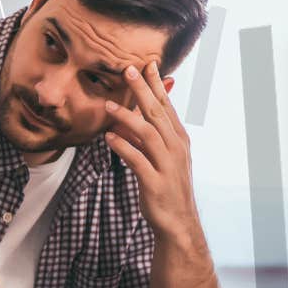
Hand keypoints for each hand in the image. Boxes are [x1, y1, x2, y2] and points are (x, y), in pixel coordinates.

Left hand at [103, 61, 198, 242]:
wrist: (178, 222)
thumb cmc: (167, 188)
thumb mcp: (160, 158)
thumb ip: (146, 138)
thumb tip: (126, 121)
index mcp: (179, 139)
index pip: (167, 106)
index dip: (157, 85)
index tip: (147, 64)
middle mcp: (176, 148)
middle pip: (158, 113)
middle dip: (143, 90)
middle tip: (129, 69)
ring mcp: (167, 165)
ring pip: (148, 134)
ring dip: (128, 117)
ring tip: (108, 105)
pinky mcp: (155, 182)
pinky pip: (137, 160)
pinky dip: (122, 146)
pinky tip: (108, 137)